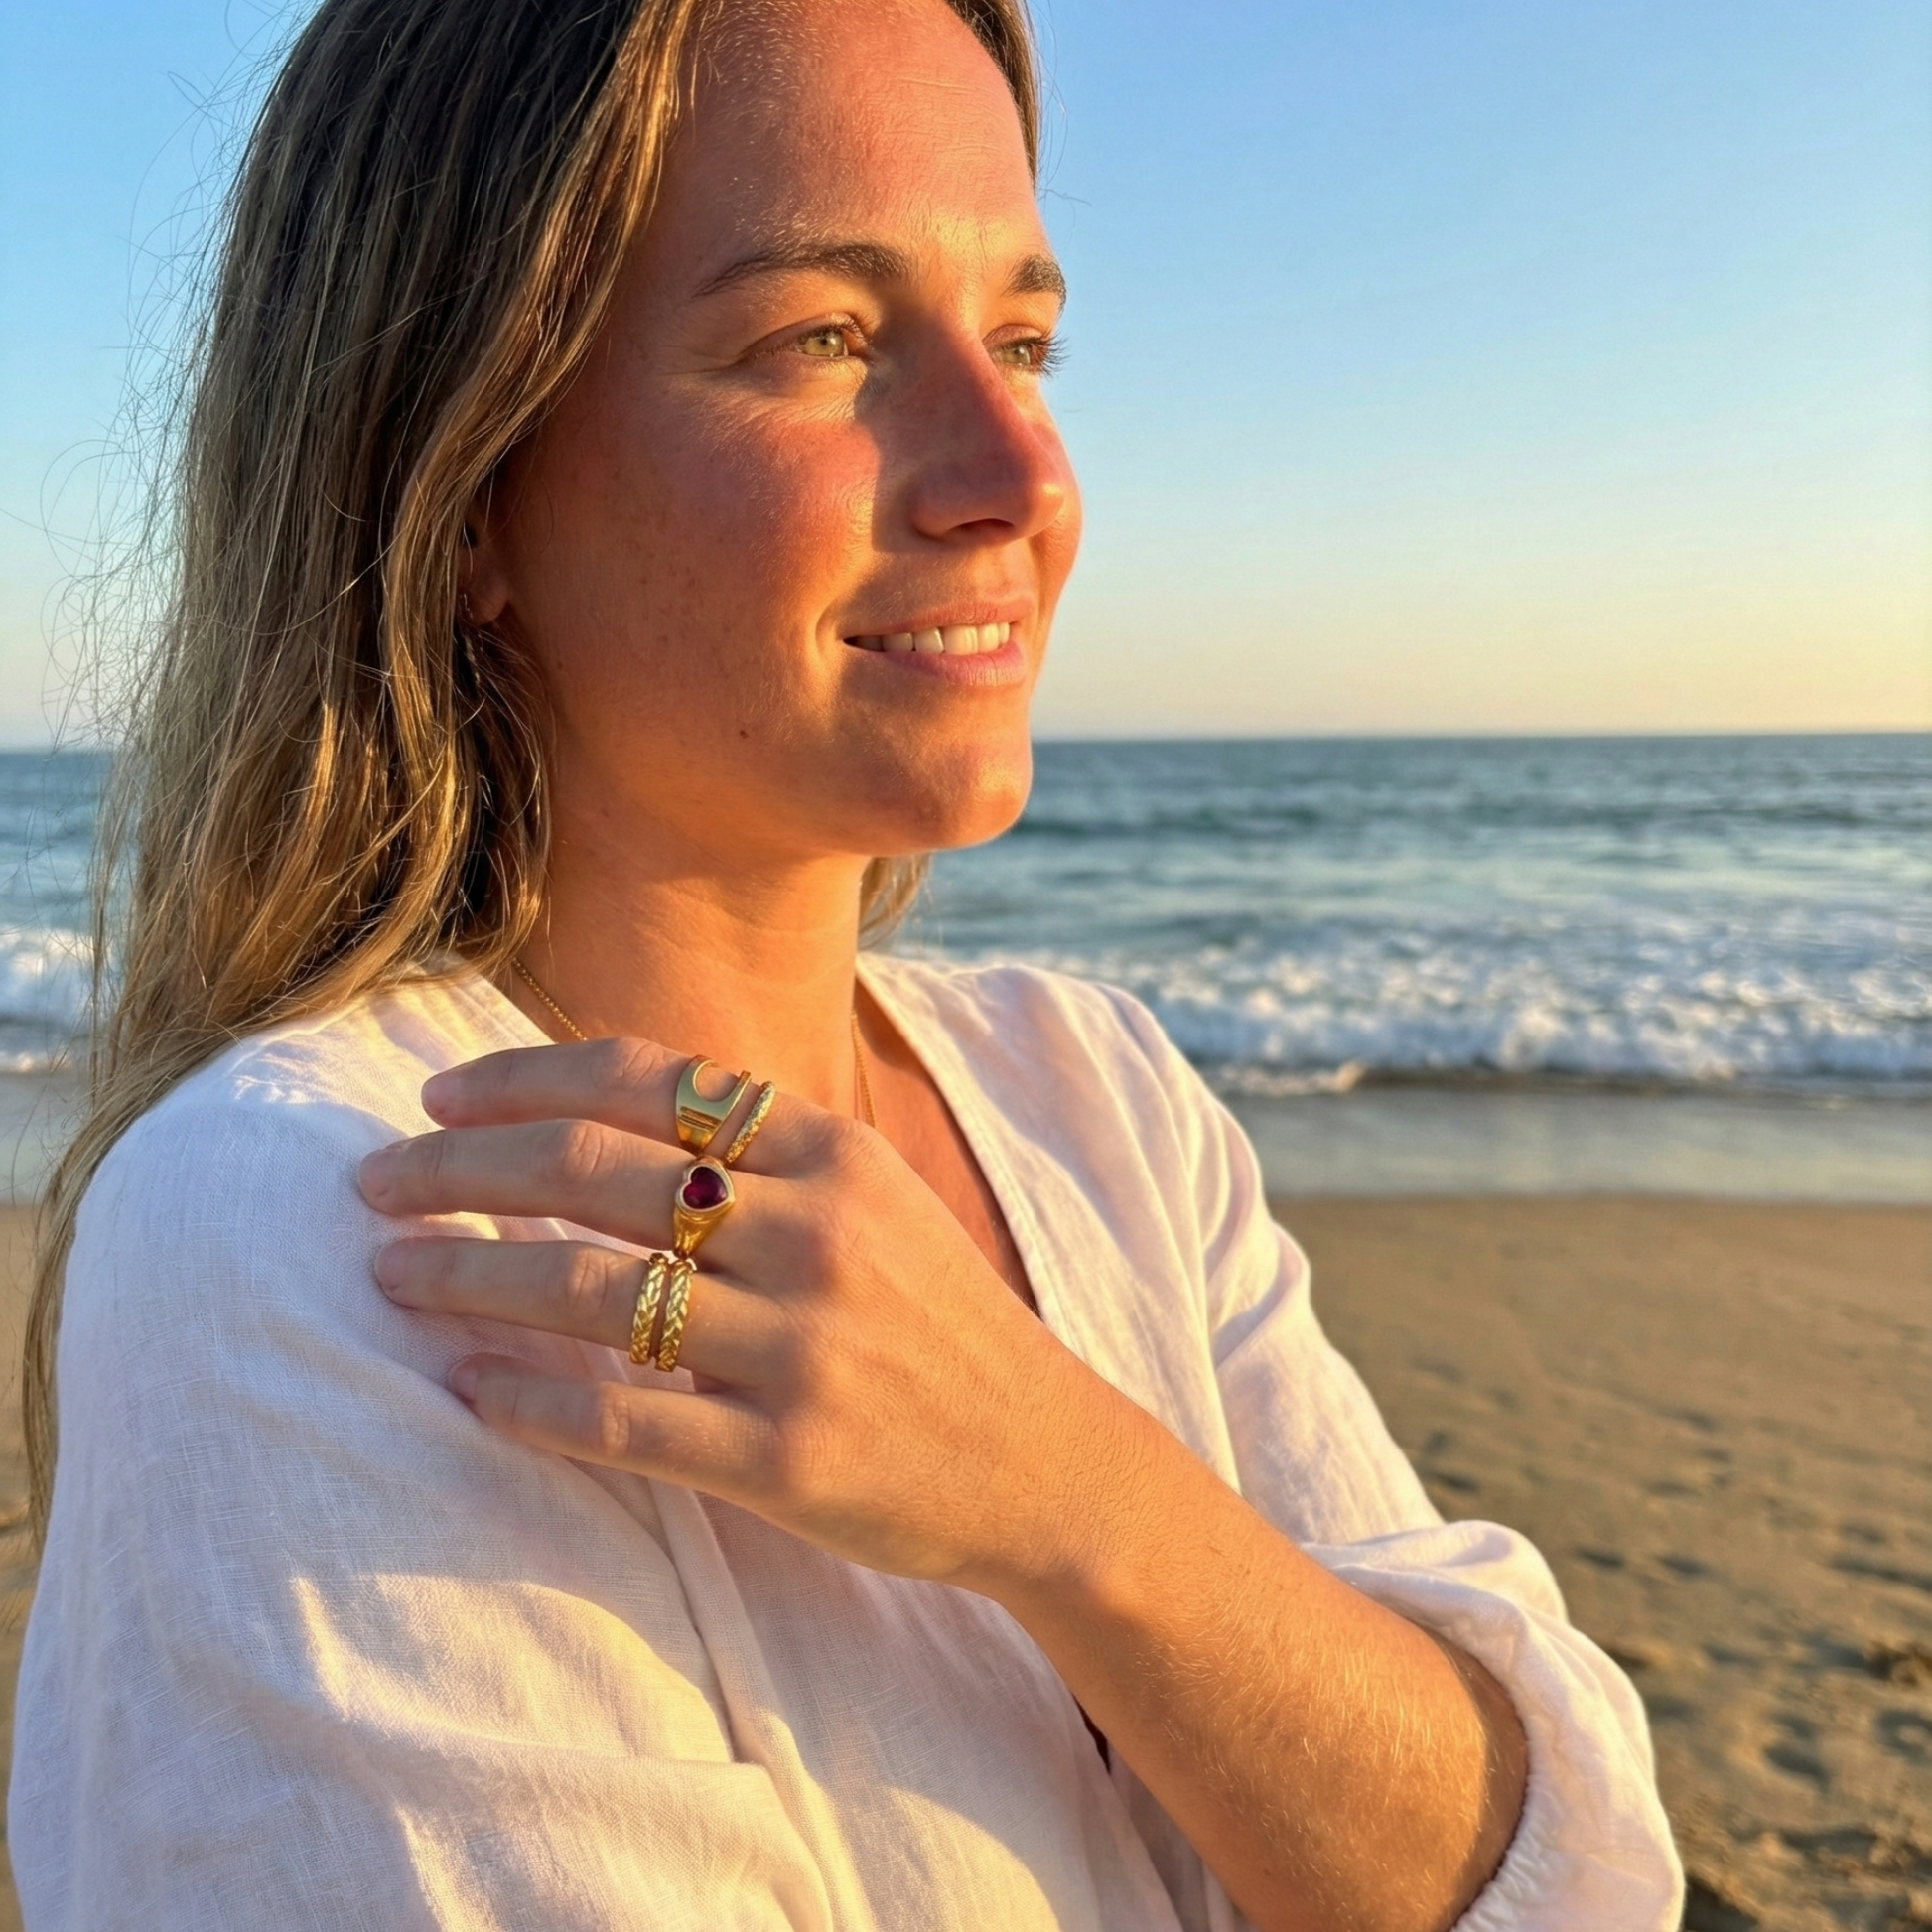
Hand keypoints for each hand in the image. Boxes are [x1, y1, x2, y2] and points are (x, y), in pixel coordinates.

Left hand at [357, 1037, 1149, 1594]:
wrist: (1042, 1458)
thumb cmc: (930, 1317)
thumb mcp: (868, 1197)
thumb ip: (750, 1150)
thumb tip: (576, 1114)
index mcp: (833, 1151)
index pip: (646, 1079)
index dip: (522, 1078)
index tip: (436, 1098)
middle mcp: (817, 1234)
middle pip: (593, 1173)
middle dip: (458, 1171)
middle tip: (371, 1185)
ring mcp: (804, 1349)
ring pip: (588, 1295)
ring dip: (465, 1279)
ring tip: (388, 1276)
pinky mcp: (788, 1459)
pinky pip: (624, 1421)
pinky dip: (527, 1401)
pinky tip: (464, 1387)